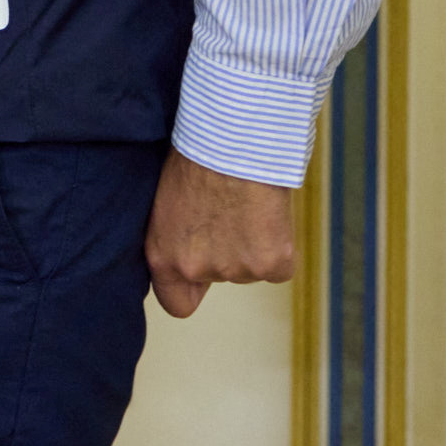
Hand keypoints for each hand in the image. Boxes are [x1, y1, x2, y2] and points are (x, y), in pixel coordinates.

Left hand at [143, 149, 296, 316]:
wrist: (231, 140)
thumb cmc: (196, 157)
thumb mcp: (167, 201)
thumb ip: (176, 235)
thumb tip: (188, 248)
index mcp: (165, 256)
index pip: (177, 305)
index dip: (191, 290)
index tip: (200, 274)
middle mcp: (197, 269)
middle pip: (221, 275)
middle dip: (226, 250)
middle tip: (227, 211)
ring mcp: (237, 270)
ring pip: (251, 267)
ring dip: (252, 244)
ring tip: (245, 203)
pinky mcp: (273, 264)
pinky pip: (281, 266)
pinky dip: (280, 244)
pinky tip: (267, 213)